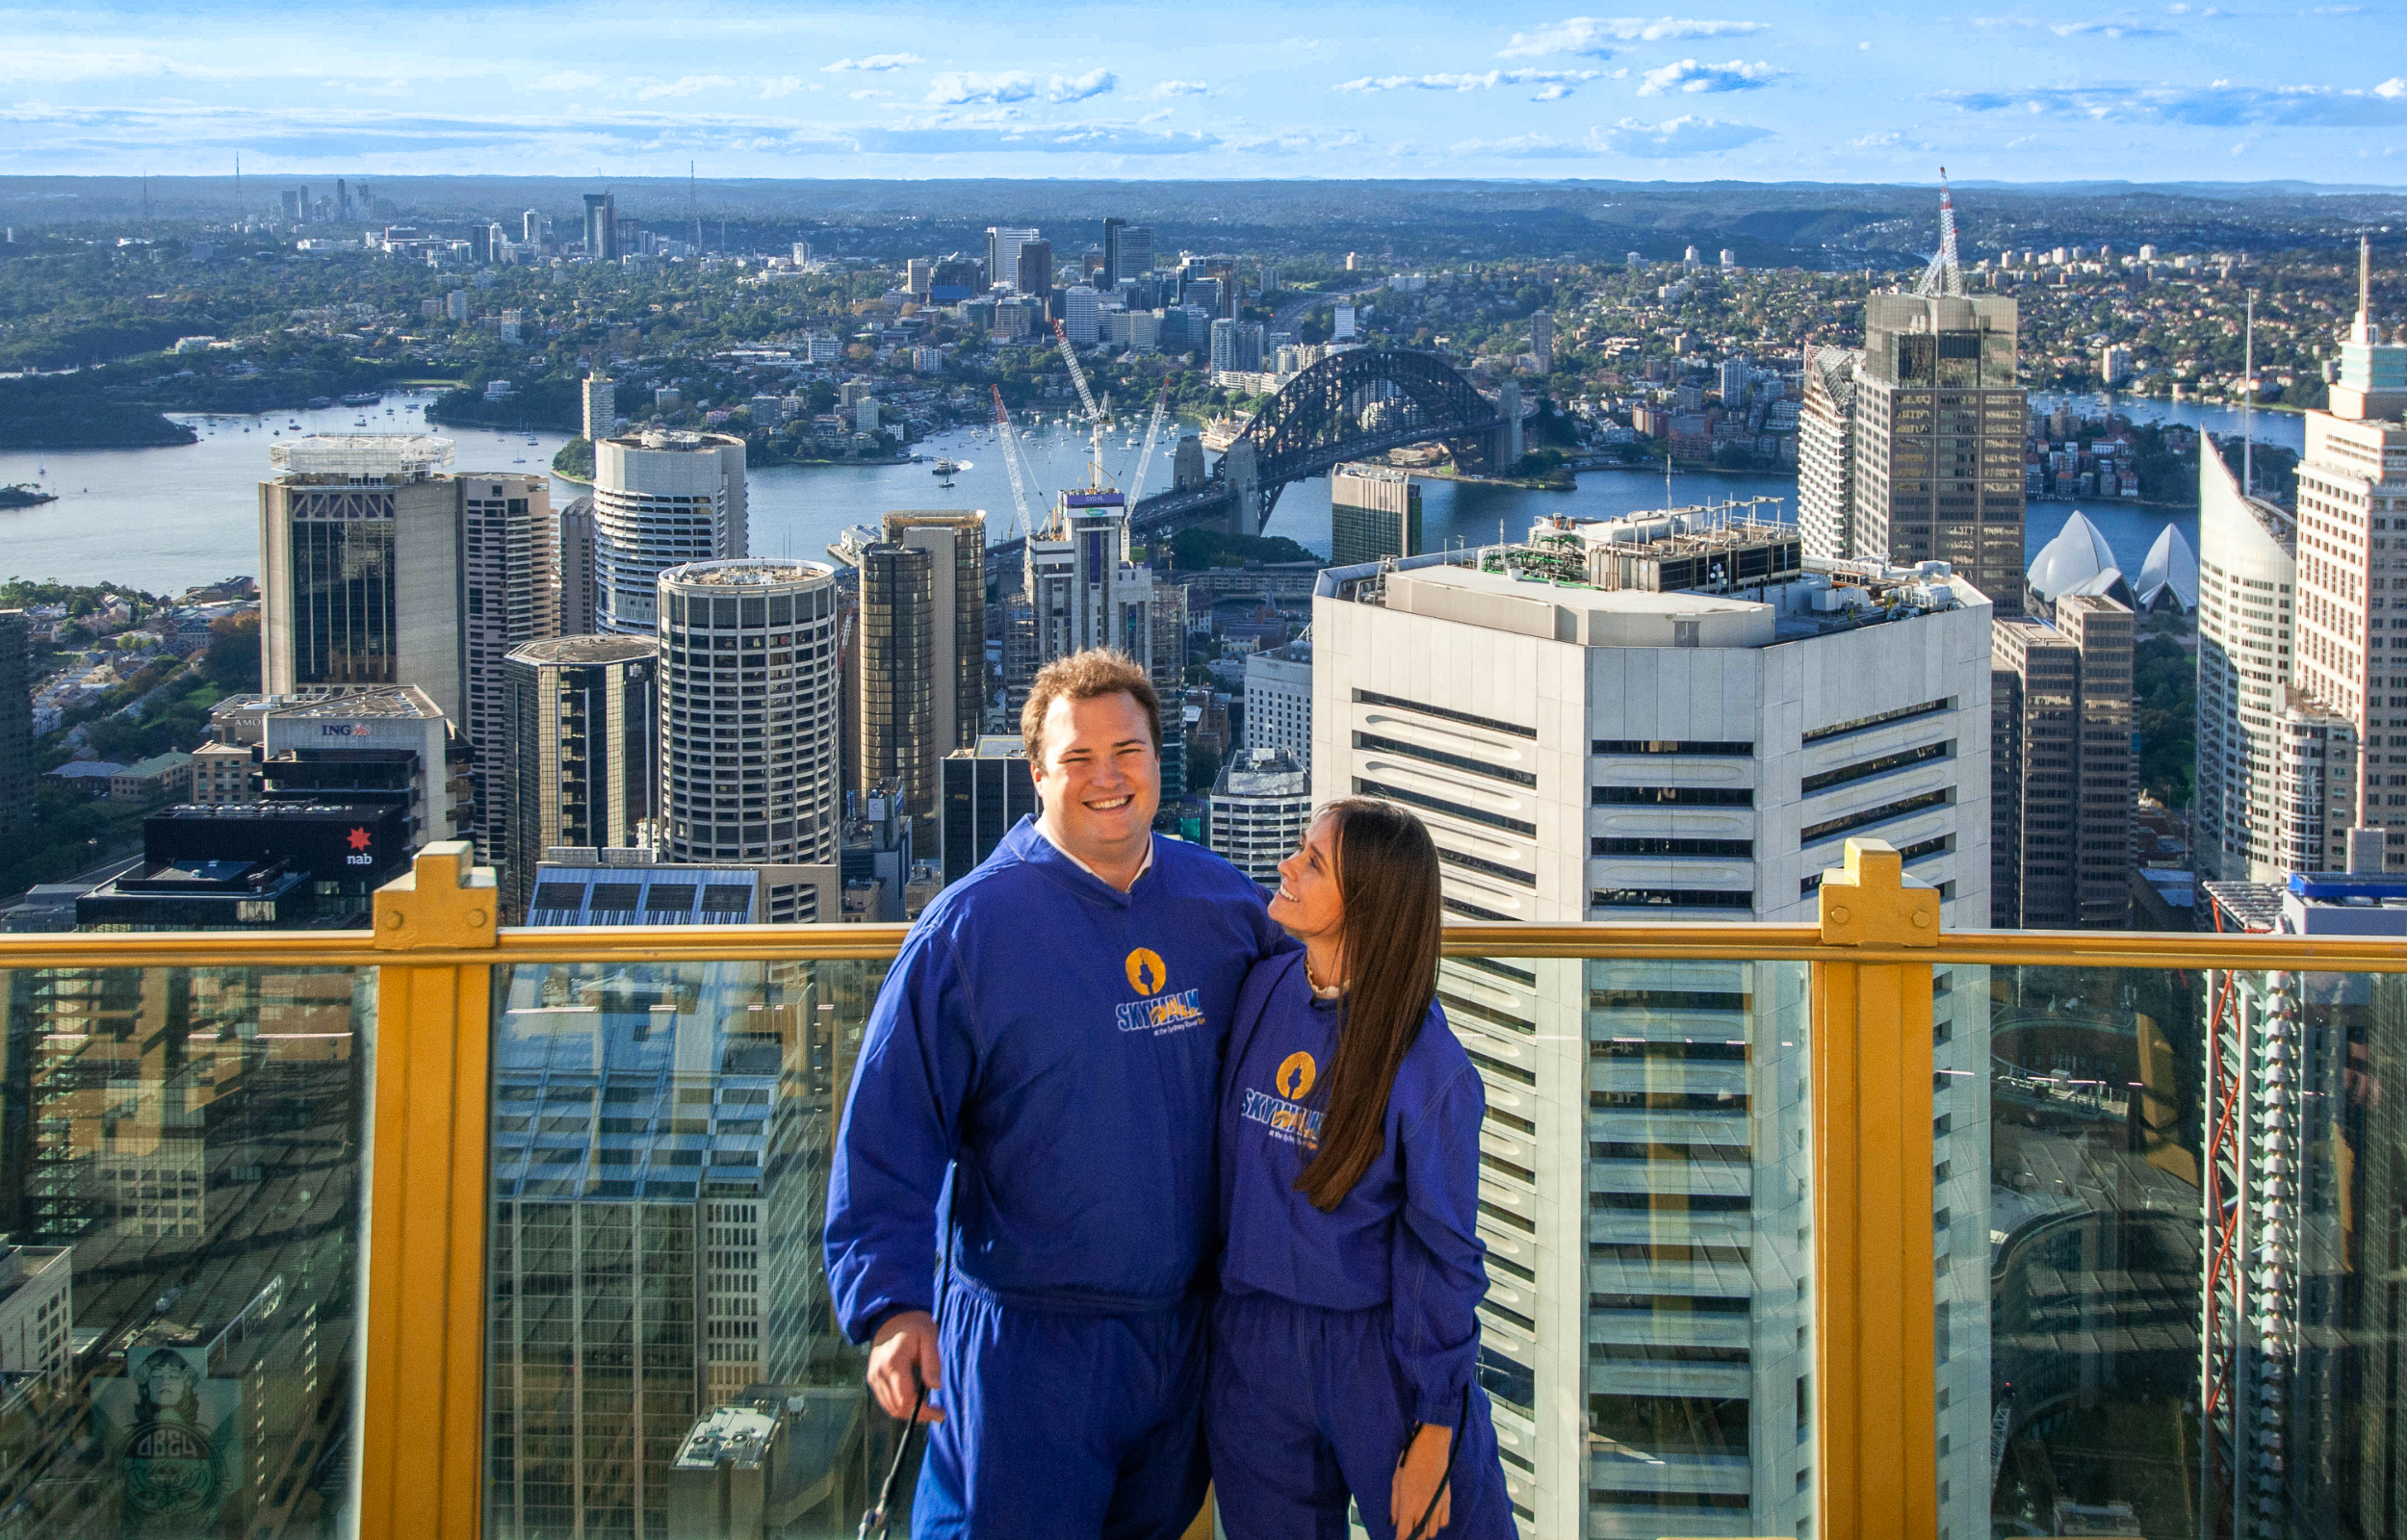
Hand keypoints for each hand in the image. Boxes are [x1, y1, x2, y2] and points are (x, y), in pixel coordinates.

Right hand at [867, 1310, 943, 1422]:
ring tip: (929, 1409)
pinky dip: (900, 1406)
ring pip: (891, 1408)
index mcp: (894, 1362)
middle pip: (898, 1408)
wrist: (891, 1317)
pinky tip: (915, 1402)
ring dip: (910, 1413)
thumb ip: (932, 1362)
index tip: (941, 1414)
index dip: (924, 1411)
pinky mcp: (872, 1378)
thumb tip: (936, 1387)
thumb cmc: (914, 1325)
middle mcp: (879, 1373)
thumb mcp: (929, 1337)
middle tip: (938, 1414)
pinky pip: (886, 1401)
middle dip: (919, 1415)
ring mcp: (873, 1377)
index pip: (906, 1399)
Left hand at [1390, 1422, 1451, 1536]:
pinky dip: (1437, 1522)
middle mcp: (1424, 1508)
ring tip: (1418, 1520)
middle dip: (1413, 1537)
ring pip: (1432, 1532)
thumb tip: (1393, 1522)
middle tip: (1407, 1530)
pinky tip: (1430, 1514)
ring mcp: (1437, 1505)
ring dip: (1424, 1529)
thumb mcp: (1396, 1480)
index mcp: (1408, 1504)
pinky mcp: (1447, 1500)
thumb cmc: (1411, 1459)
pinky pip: (1443, 1522)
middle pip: (1420, 1537)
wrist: (1432, 1444)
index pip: (1404, 1534)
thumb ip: (1395, 1504)